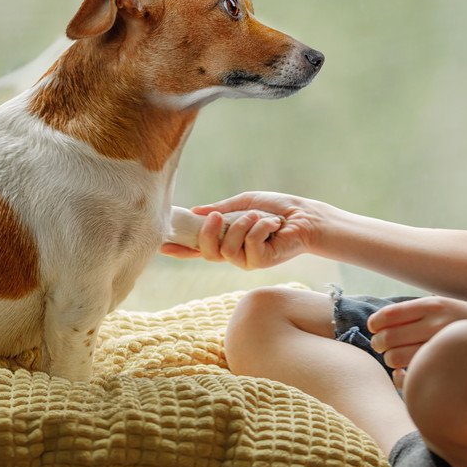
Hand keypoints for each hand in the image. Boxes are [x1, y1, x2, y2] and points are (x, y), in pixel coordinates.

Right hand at [159, 191, 328, 269]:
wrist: (305, 215)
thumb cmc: (276, 208)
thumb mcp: (243, 203)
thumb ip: (220, 208)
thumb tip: (196, 211)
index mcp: (227, 238)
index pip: (198, 247)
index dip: (180, 249)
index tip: (162, 245)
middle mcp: (234, 253)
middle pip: (207, 252)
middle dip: (207, 233)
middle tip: (215, 216)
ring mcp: (247, 260)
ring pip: (228, 250)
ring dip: (243, 226)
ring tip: (260, 217)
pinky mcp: (262, 262)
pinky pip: (250, 246)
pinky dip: (261, 228)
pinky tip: (274, 225)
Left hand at [367, 296, 466, 387]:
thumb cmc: (465, 322)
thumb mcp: (443, 307)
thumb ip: (417, 313)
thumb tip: (380, 322)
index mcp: (432, 305)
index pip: (389, 314)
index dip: (376, 324)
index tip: (374, 329)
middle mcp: (436, 322)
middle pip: (389, 338)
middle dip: (380, 345)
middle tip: (383, 348)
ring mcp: (441, 343)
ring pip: (397, 358)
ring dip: (391, 361)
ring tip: (396, 360)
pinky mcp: (446, 363)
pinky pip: (414, 373)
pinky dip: (404, 375)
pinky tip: (406, 373)